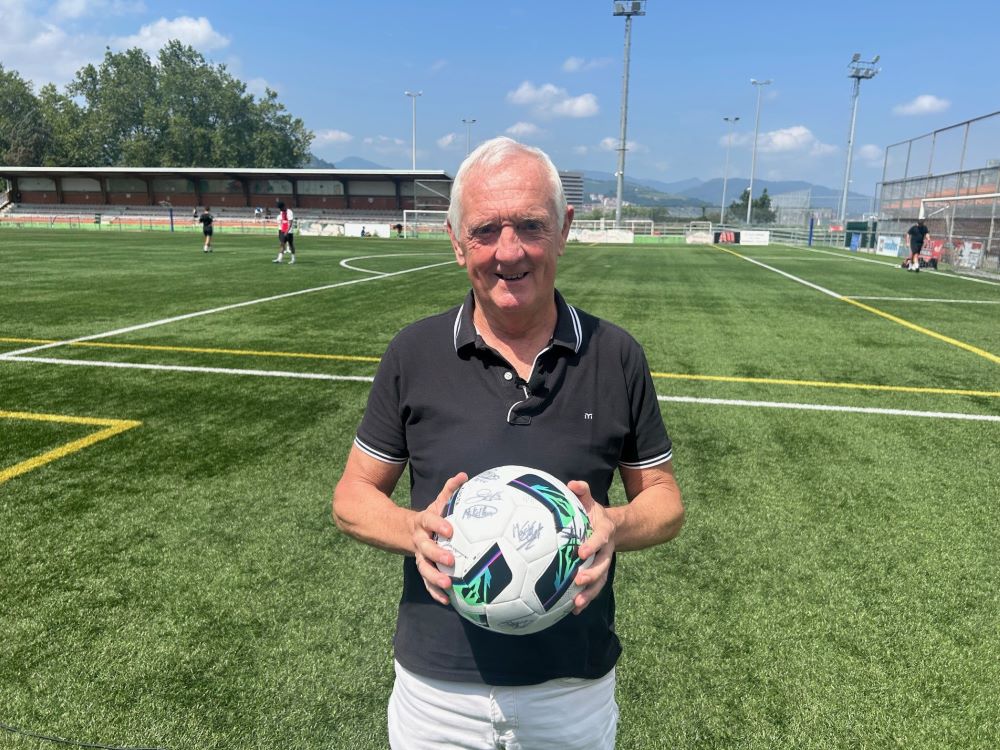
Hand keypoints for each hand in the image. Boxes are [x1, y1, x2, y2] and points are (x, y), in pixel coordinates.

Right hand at [411, 472, 467, 604]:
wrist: (406, 531)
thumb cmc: (432, 517)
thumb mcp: (438, 503)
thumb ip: (450, 491)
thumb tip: (464, 475)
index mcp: (423, 522)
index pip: (430, 521)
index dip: (438, 525)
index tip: (450, 529)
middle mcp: (420, 540)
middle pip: (426, 548)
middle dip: (437, 554)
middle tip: (451, 560)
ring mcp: (420, 556)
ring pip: (424, 568)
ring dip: (435, 577)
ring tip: (448, 584)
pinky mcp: (424, 568)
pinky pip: (428, 582)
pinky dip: (436, 591)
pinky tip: (447, 600)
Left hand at [567, 480, 615, 614]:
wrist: (617, 528)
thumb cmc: (595, 514)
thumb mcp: (591, 502)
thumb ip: (583, 492)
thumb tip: (573, 484)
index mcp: (603, 532)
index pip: (599, 539)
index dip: (592, 545)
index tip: (580, 552)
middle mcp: (606, 550)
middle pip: (602, 564)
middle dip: (592, 574)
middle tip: (578, 580)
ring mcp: (604, 563)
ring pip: (600, 580)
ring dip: (589, 593)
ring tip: (577, 604)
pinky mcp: (599, 573)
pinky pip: (594, 587)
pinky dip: (586, 598)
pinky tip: (574, 610)